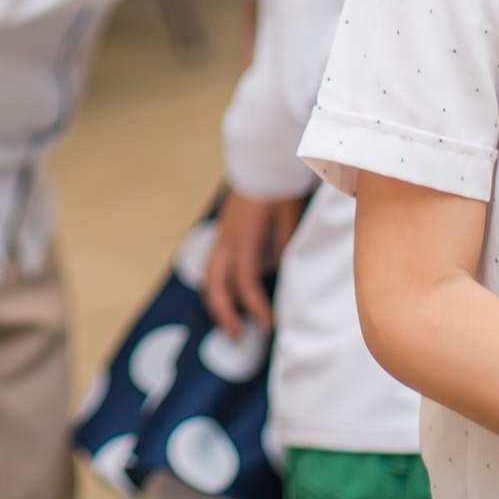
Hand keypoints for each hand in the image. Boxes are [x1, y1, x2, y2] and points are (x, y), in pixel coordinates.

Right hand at [202, 192, 302, 332]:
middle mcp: (228, 239)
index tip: (269, 323)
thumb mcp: (290, 218)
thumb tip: (283, 275)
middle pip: (215, 284)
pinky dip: (216, 282)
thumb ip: (285, 246)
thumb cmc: (280, 190)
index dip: (256, 306)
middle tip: (237, 335)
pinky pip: (212, 262)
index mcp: (245, 238)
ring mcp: (222, 235)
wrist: (262, 163)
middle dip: (223, 312)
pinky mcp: (223, 231)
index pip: (245, 282)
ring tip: (229, 321)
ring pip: (208, 274)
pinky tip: (227, 293)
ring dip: (216, 300)